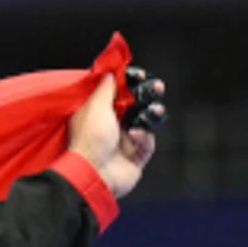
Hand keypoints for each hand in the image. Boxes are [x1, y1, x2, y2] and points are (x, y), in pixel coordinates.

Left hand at [69, 66, 161, 200]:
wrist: (94, 174)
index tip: (140, 76)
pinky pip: (147, 143)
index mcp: (98, 114)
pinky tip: (136, 136)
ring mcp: (123, 143)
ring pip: (145, 122)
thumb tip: (108, 72)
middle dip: (147, 95)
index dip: (130, 83)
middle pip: (135, 106)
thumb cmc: (90, 140)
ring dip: (151, 114)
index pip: (117, 94)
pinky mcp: (134, 158)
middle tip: (157, 88)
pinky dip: (144, 137)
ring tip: (153, 111)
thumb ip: (105, 89)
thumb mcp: (96, 108)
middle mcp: (110, 128)